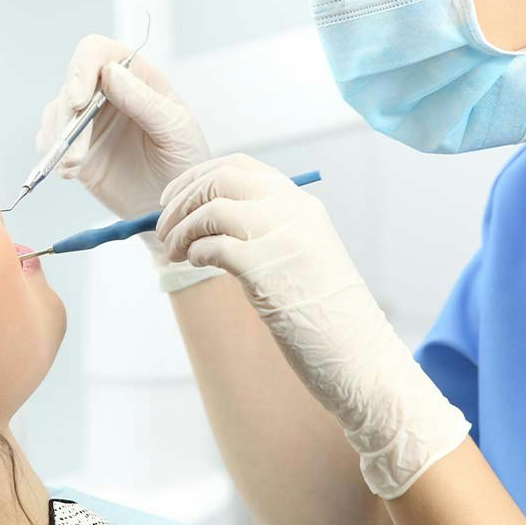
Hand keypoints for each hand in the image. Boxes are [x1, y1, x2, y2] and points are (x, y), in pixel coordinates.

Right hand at [36, 35, 209, 227]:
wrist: (172, 205)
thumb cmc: (184, 162)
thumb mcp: (175, 130)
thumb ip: (145, 101)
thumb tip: (110, 72)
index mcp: (135, 76)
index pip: (97, 52)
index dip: (82, 69)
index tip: (79, 100)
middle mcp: (107, 92)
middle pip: (70, 84)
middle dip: (68, 116)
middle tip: (77, 151)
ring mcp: (89, 119)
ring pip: (56, 112)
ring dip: (60, 139)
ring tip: (75, 166)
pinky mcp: (76, 146)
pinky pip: (49, 139)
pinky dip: (52, 154)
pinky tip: (70, 171)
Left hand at [155, 154, 470, 498]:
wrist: (362, 359)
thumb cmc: (324, 315)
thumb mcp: (301, 255)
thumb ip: (265, 230)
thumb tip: (203, 222)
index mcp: (300, 204)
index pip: (238, 165)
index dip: (196, 176)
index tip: (173, 199)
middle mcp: (293, 212)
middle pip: (219, 179)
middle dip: (181, 199)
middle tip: (163, 226)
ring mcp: (282, 238)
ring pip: (211, 208)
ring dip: (180, 229)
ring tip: (173, 252)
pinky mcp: (269, 271)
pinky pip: (214, 246)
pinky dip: (195, 252)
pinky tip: (195, 265)